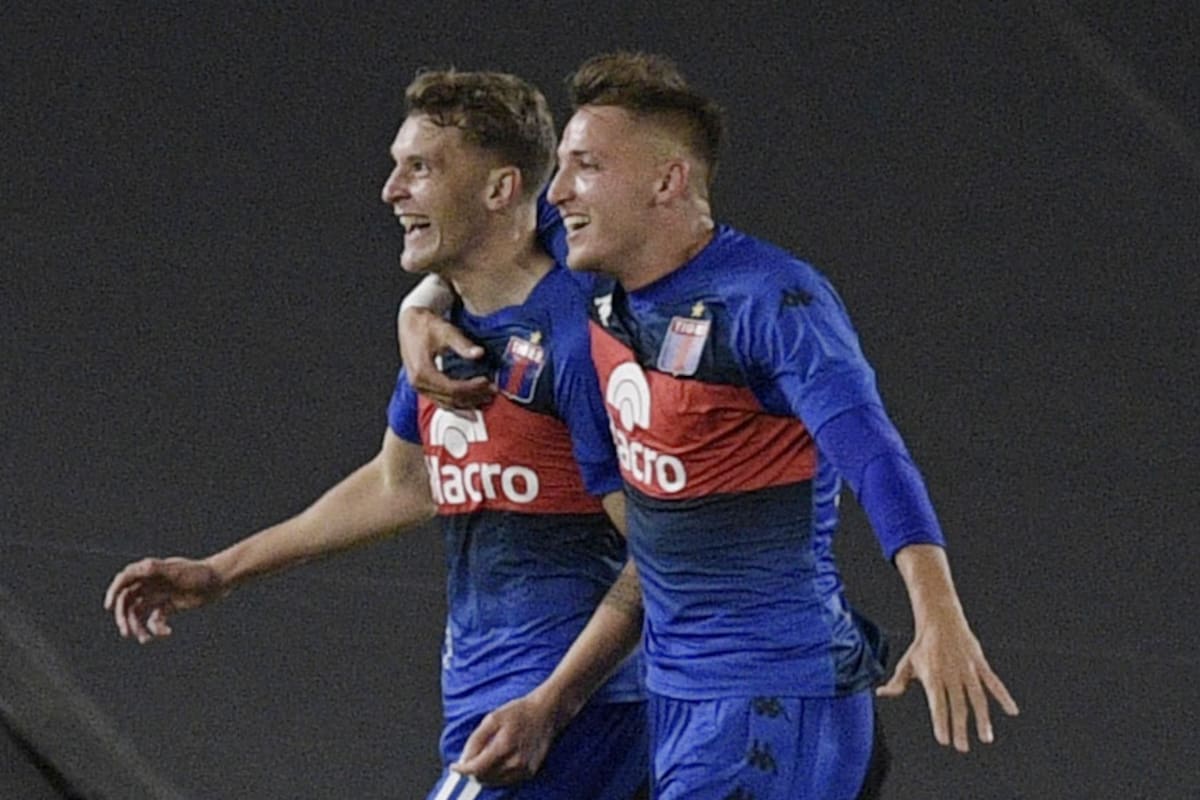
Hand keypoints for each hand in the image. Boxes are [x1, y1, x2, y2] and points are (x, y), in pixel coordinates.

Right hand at [103, 557, 225, 642]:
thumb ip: (158, 568)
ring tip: (146, 639)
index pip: (124, 580)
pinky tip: (166, 632)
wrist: (220, 581)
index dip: (113, 592)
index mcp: (150, 571)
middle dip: (124, 617)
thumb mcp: (178, 571)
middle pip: (127, 601)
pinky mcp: (169, 606)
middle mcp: (151, 583)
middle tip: (127, 633)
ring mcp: (159, 595)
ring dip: (138, 627)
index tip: (109, 607)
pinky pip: (154, 620)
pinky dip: (156, 628)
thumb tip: (143, 566)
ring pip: (139, 613)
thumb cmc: (199, 573)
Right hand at [398, 308, 493, 409]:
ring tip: (486, 401)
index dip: (472, 388)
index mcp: (423, 371)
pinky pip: (440, 401)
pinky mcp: (422, 386)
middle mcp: (419, 383)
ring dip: (467, 405)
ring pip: (446, 404)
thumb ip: (462, 344)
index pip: (452, 388)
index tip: (488, 383)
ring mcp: (419, 387)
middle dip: (474, 397)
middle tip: (492, 393)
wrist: (410, 322)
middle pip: (450, 399)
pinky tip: (469, 409)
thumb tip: (479, 353)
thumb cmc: (426, 325)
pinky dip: (456, 406)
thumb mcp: (446, 332)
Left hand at [451, 691, 562, 784]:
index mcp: (503, 746)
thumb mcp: (492, 718)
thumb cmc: (521, 712)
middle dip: (472, 772)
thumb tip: (465, 758)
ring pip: (494, 782)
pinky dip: (497, 776)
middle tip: (469, 761)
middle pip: (484, 778)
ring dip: (484, 775)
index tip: (454, 768)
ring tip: (483, 760)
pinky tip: (497, 762)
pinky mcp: (530, 772)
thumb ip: (476, 739)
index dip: (462, 770)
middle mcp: (515, 762)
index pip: (476, 769)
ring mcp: (524, 769)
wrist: (547, 712)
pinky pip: (507, 781)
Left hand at [876, 610, 1018, 751]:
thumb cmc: (922, 645)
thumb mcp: (906, 664)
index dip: (940, 722)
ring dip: (983, 719)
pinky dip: (1004, 696)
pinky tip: (1012, 710)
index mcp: (933, 677)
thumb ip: (897, 683)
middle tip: (962, 747)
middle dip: (960, 728)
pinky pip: (994, 682)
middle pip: (957, 706)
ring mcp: (967, 669)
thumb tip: (881, 693)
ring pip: (977, 698)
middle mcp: (951, 675)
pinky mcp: (980, 664)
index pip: (937, 705)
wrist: (940, 619)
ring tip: (985, 737)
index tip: (943, 740)